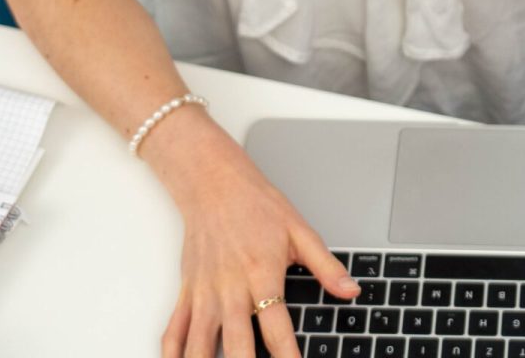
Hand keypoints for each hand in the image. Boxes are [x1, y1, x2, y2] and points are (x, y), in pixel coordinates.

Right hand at [145, 117, 357, 357]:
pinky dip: (174, 352)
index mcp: (262, 275)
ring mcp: (205, 293)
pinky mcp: (187, 291)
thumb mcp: (300, 231)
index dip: (287, 356)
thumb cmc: (256, 205)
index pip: (277, 327)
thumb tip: (351, 291)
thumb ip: (326, 267)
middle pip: (236, 343)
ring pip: (200, 342)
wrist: (212, 183)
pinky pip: (175, 329)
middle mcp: (230, 289)